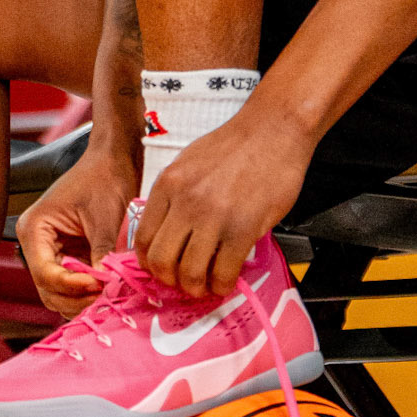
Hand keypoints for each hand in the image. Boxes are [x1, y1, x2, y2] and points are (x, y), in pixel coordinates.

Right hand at [15, 139, 136, 317]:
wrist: (114, 160)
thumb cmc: (105, 178)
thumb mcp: (105, 219)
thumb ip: (102, 254)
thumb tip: (106, 286)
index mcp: (34, 229)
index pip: (45, 273)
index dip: (72, 285)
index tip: (99, 284)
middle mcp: (37, 244)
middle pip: (48, 289)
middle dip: (76, 297)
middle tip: (107, 295)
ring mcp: (51, 252)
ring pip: (59, 293)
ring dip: (82, 298)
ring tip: (109, 292)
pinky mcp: (68, 255)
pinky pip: (72, 284)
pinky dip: (87, 291)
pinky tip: (108, 287)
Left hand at [137, 101, 312, 298]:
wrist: (274, 129)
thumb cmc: (235, 145)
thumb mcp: (189, 163)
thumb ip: (174, 196)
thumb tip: (166, 231)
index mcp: (168, 184)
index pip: (143, 238)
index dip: (150, 264)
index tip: (161, 270)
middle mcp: (186, 202)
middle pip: (161, 261)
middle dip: (171, 280)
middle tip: (183, 282)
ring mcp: (214, 217)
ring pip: (190, 273)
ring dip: (197, 287)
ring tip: (206, 285)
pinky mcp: (243, 228)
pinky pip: (224, 271)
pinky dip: (223, 285)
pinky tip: (226, 281)